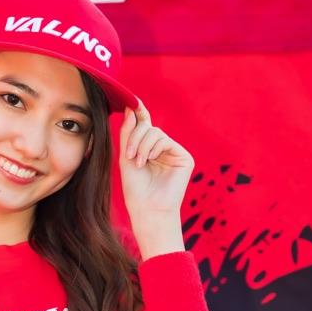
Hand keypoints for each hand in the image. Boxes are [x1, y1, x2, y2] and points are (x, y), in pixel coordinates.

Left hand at [119, 100, 194, 218]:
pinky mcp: (184, 158)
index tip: (131, 101)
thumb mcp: (126, 157)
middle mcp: (163, 149)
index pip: (145, 126)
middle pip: (148, 128)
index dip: (139, 113)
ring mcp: (174, 153)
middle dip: (135, 137)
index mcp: (149, 149)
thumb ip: (128, 133)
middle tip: (129, 154)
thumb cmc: (135, 189)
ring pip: (156, 133)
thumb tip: (132, 107)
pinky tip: (149, 161)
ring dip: (142, 145)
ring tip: (138, 162)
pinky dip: (153, 148)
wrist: (146, 209)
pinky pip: (165, 140)